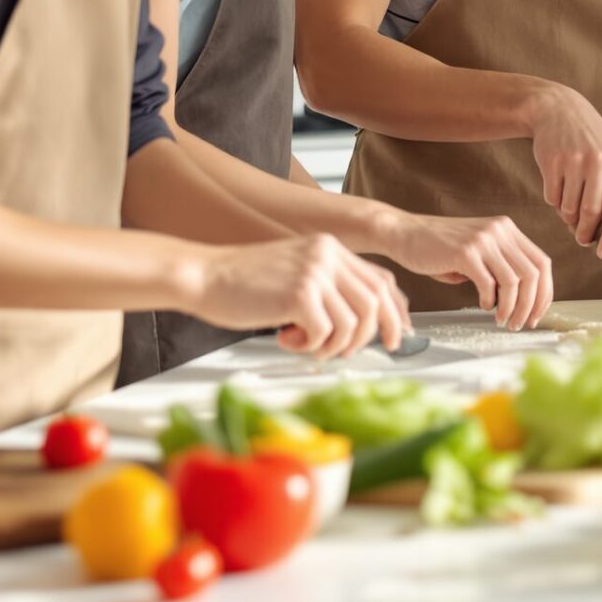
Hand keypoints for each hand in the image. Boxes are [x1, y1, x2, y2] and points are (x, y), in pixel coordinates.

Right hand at [194, 233, 409, 358]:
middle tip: (343, 353)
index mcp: (331, 247)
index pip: (381, 281)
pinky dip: (309, 347)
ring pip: (352, 324)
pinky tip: (285, 339)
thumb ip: (328, 287)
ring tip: (306, 345)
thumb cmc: (243, 282)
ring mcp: (315, 272)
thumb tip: (362, 321)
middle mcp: (328, 254)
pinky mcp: (299, 294)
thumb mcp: (296, 273)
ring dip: (332, 346)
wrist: (204, 276)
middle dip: (366, 338)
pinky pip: (324, 334)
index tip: (397, 337)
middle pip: (374, 304)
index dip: (394, 313)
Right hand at [386, 212, 554, 330]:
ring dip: (511, 308)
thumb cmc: (440, 248)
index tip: (536, 314)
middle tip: (520, 324)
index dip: (544, 293)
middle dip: (531, 305)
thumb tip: (522, 300)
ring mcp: (483, 239)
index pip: (542, 262)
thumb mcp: (478, 252)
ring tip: (502, 321)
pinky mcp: (465, 252)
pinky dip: (489, 301)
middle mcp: (500, 230)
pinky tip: (483, 306)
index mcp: (507, 229)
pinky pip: (489, 284)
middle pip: (533, 274)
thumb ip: (500, 267)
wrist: (405, 233)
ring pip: (515, 281)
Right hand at [527, 84, 601, 257]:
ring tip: (570, 208)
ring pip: (569, 209)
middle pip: (592, 214)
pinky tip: (559, 188)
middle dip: (585, 233)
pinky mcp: (553, 162)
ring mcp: (576, 162)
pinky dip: (554, 202)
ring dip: (568, 218)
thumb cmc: (591, 142)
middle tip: (582, 238)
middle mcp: (601, 163)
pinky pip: (552, 198)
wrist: (560, 109)